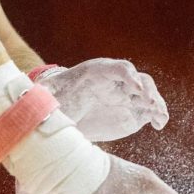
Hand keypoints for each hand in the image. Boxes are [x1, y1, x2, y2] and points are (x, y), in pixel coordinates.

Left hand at [38, 59, 168, 141]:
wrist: (68, 111)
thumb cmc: (59, 98)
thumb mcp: (50, 95)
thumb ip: (46, 94)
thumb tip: (34, 92)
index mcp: (99, 72)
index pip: (119, 68)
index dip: (128, 76)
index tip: (134, 87)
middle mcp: (118, 82)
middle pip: (138, 79)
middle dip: (146, 89)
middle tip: (150, 102)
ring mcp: (128, 96)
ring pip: (148, 94)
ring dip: (156, 102)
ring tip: (159, 116)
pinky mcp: (134, 112)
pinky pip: (150, 110)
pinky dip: (157, 114)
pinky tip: (159, 124)